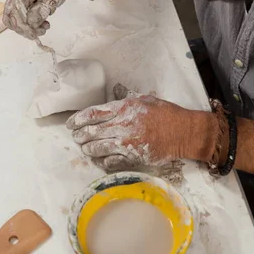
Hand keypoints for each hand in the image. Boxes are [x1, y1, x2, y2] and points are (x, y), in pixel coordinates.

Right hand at [3, 0, 74, 38]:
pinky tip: (41, 19)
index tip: (36, 33)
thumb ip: (43, 8)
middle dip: (26, 29)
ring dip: (28, 25)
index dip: (24, 27)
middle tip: (43, 29)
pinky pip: (18, 11)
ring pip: (14, 16)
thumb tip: (31, 23)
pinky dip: (28, 19)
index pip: (14, 14)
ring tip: (45, 24)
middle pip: (11, 17)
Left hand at [66, 84, 216, 171]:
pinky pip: (111, 161)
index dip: (78, 119)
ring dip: (88, 148)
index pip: (93, 114)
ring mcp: (127, 143)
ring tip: (85, 148)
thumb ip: (125, 98)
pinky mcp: (133, 158)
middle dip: (80, 135)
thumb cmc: (165, 113)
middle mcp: (123, 125)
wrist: (183, 132)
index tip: (71, 124)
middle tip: (76, 137)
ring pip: (98, 148)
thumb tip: (114, 91)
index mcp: (123, 109)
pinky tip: (98, 159)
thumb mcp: (144, 99)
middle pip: (92, 132)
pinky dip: (101, 161)